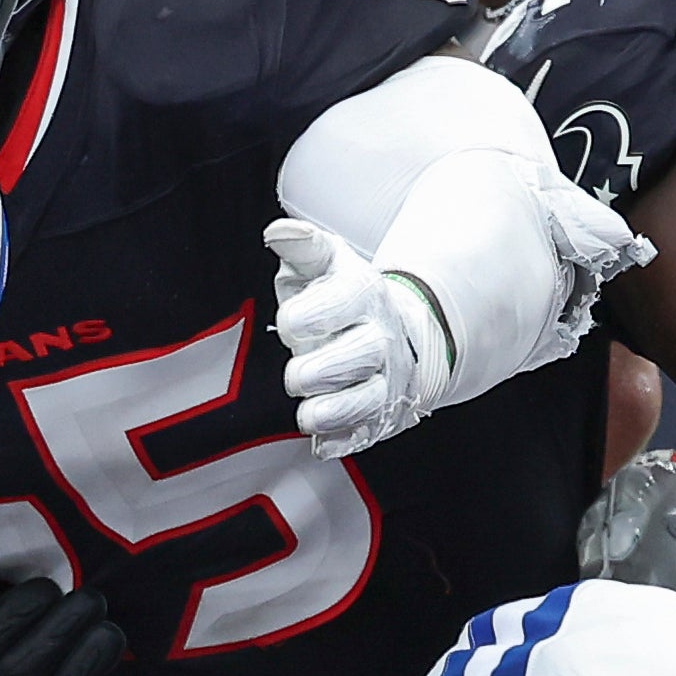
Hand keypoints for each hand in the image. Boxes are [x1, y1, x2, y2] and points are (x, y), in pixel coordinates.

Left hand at [271, 216, 447, 457]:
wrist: (398, 333)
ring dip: (332, 411)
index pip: (342, 302)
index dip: (307, 316)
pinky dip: (343, 440)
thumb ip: (303, 247)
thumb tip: (277, 233)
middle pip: (361, 355)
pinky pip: (366, 433)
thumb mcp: (326, 265)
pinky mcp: (381, 413)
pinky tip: (323, 442)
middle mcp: (381, 337)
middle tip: (297, 373)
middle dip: (319, 369)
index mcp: (366, 295)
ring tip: (307, 412)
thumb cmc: (345, 300)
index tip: (290, 322)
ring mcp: (385, 379)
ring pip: (367, 400)